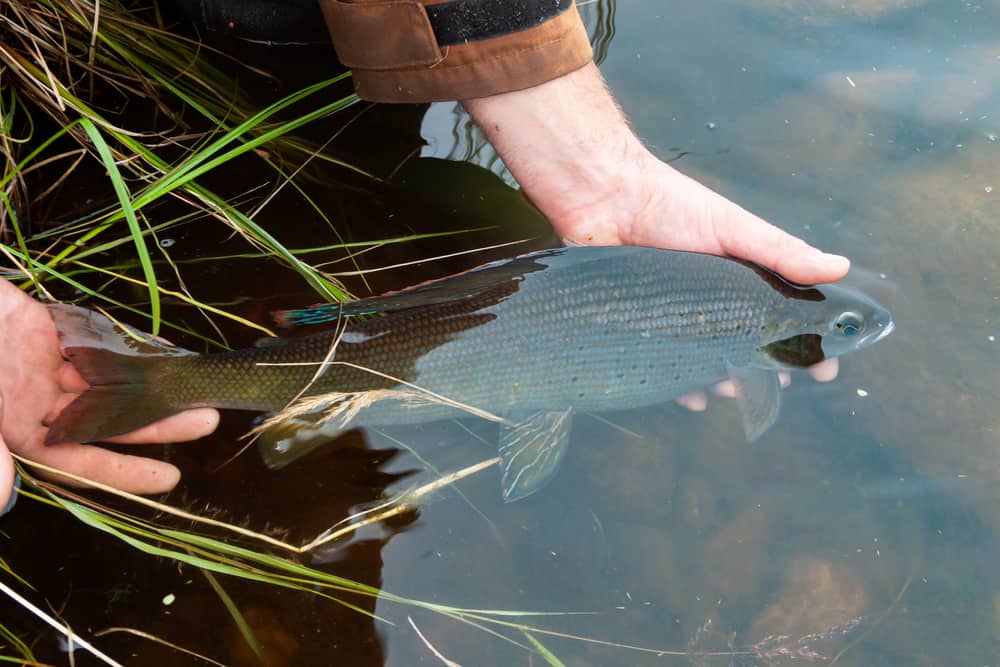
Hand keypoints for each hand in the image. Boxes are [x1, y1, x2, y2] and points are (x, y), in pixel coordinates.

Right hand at [0, 278, 218, 502]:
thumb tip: (0, 499)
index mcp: (13, 427)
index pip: (76, 461)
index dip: (122, 473)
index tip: (170, 480)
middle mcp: (36, 402)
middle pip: (107, 420)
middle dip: (155, 424)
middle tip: (206, 421)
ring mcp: (44, 365)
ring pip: (111, 380)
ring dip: (152, 385)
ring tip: (199, 388)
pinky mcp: (51, 329)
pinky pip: (99, 342)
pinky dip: (130, 347)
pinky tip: (166, 352)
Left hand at [462, 62, 844, 399]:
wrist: (602, 200)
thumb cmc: (670, 206)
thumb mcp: (734, 227)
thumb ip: (783, 252)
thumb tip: (841, 268)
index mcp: (740, 280)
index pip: (782, 318)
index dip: (805, 343)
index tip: (823, 368)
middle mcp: (711, 303)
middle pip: (746, 348)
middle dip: (763, 370)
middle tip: (773, 381)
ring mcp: (676, 318)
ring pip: (707, 363)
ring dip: (722, 381)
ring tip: (727, 387)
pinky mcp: (640, 329)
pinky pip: (664, 365)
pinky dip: (678, 386)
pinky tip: (689, 396)